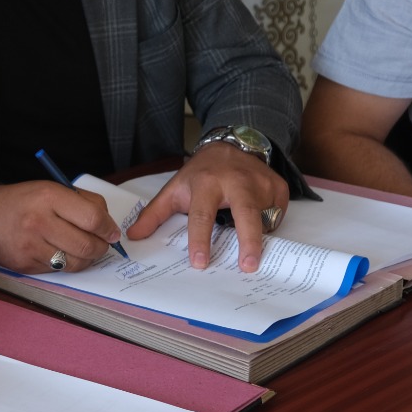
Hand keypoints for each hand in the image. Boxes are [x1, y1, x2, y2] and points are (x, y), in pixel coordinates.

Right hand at [0, 181, 120, 274]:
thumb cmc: (23, 201)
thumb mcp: (52, 189)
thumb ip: (83, 202)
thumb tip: (109, 226)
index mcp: (49, 197)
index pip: (92, 218)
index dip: (108, 228)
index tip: (112, 233)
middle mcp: (38, 221)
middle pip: (86, 245)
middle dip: (101, 248)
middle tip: (101, 245)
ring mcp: (30, 246)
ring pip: (75, 263)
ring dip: (86, 259)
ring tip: (82, 250)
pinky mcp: (24, 265)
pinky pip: (57, 270)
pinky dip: (64, 264)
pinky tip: (58, 253)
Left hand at [126, 143, 289, 271]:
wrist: (230, 145)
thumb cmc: (201, 174)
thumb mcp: (175, 189)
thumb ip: (154, 214)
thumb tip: (133, 237)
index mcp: (206, 184)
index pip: (201, 216)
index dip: (199, 240)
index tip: (200, 262)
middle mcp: (235, 182)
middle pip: (245, 214)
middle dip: (248, 241)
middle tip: (248, 266)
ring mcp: (260, 183)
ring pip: (264, 218)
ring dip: (258, 235)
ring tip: (251, 246)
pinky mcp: (278, 187)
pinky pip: (276, 215)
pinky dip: (269, 224)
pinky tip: (258, 219)